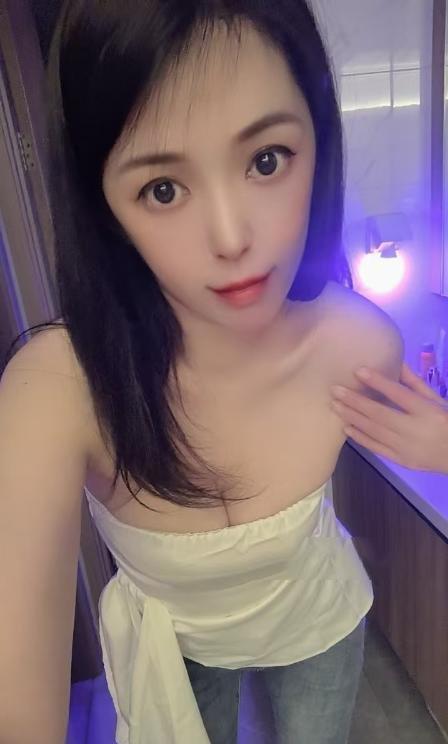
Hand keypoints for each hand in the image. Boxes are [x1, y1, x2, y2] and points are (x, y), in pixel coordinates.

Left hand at [330, 362, 447, 473]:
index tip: (358, 371)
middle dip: (355, 401)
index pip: (399, 394)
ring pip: (374, 431)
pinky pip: (377, 448)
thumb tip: (396, 362)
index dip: (379, 382)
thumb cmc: (447, 422)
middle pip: (380, 414)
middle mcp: (415, 430)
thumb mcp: (437, 400)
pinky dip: (360, 438)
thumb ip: (415, 383)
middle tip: (335, 389)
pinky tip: (346, 428)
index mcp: (427, 411)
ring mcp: (407, 448)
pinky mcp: (402, 460)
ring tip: (334, 405)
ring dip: (352, 417)